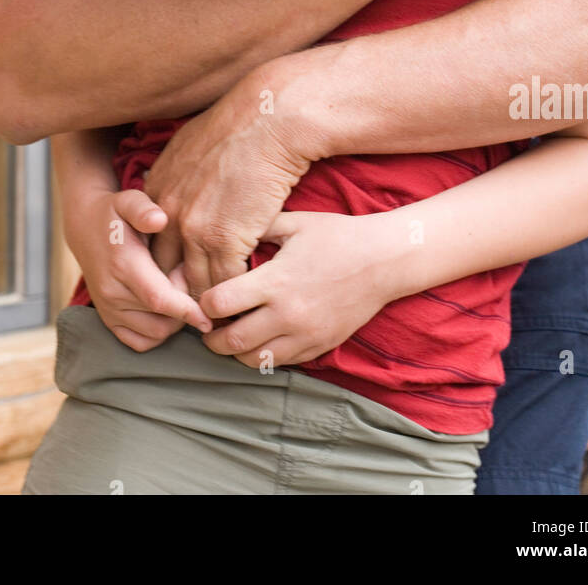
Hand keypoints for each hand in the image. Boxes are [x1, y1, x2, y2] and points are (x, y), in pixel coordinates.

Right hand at [64, 187, 211, 348]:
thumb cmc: (115, 214)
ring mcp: (109, 310)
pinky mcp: (108, 320)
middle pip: (160, 322)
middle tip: (188, 281)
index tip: (209, 317)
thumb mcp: (129, 201)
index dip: (187, 311)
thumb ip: (143, 209)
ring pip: (153, 335)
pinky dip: (158, 334)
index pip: (159, 299)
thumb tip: (160, 219)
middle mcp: (113, 293)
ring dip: (174, 323)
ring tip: (178, 292)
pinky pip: (139, 342)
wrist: (84, 228)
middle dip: (185, 311)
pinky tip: (167, 311)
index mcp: (123, 265)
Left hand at [143, 70, 310, 298]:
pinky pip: (223, 282)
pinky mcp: (224, 239)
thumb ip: (177, 173)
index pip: (150, 244)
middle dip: (178, 293)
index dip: (165, 265)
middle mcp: (167, 213)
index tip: (178, 280)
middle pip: (163, 270)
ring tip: (219, 321)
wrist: (268, 119)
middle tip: (193, 313)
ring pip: (193, 283)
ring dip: (206, 304)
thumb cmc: (240, 125)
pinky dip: (232, 297)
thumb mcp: (190, 144)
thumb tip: (178, 183)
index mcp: (157, 190)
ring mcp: (192, 228)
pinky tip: (243, 305)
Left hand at [199, 210, 396, 366]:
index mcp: (275, 281)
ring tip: (233, 334)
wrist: (383, 261)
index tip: (206, 296)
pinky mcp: (319, 347)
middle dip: (211, 337)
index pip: (219, 304)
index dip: (204, 302)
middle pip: (230, 342)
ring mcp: (304, 335)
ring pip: (252, 360)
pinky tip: (262, 337)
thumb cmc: (337, 236)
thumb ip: (257, 231)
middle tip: (208, 327)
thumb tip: (226, 235)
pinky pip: (280, 363)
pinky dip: (263, 355)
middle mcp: (287, 314)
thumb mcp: (294, 223)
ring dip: (235, 351)